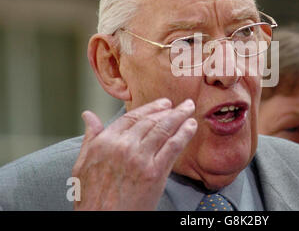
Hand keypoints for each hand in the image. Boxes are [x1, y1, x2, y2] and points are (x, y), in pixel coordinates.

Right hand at [72, 98, 196, 209]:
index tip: (163, 104)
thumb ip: (90, 138)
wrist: (102, 222)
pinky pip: (173, 146)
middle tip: (181, 104)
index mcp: (105, 142)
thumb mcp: (82, 165)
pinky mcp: (154, 172)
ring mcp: (140, 159)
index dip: (150, 108)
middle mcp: (123, 146)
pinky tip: (191, 125)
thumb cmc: (92, 198)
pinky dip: (184, 133)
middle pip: (151, 121)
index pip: (132, 117)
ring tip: (189, 108)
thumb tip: (88, 116)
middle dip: (168, 110)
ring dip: (179, 116)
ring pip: (163, 129)